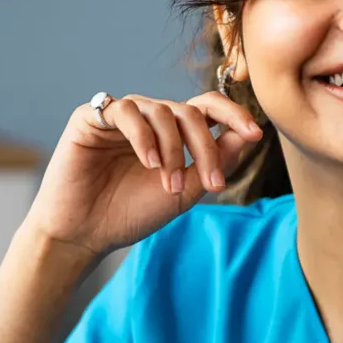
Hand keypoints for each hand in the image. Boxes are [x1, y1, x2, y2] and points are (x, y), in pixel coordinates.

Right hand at [22, 91, 262, 260]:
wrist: (85, 233)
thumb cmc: (131, 214)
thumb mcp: (185, 191)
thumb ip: (214, 162)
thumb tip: (249, 133)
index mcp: (172, 133)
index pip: (208, 108)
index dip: (234, 114)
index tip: (256, 133)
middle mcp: (149, 119)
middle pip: (190, 112)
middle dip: (206, 147)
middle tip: (211, 184)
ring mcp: (121, 116)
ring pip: (161, 111)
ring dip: (173, 150)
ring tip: (170, 185)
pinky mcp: (91, 118)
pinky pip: (125, 111)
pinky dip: (144, 137)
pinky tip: (149, 163)